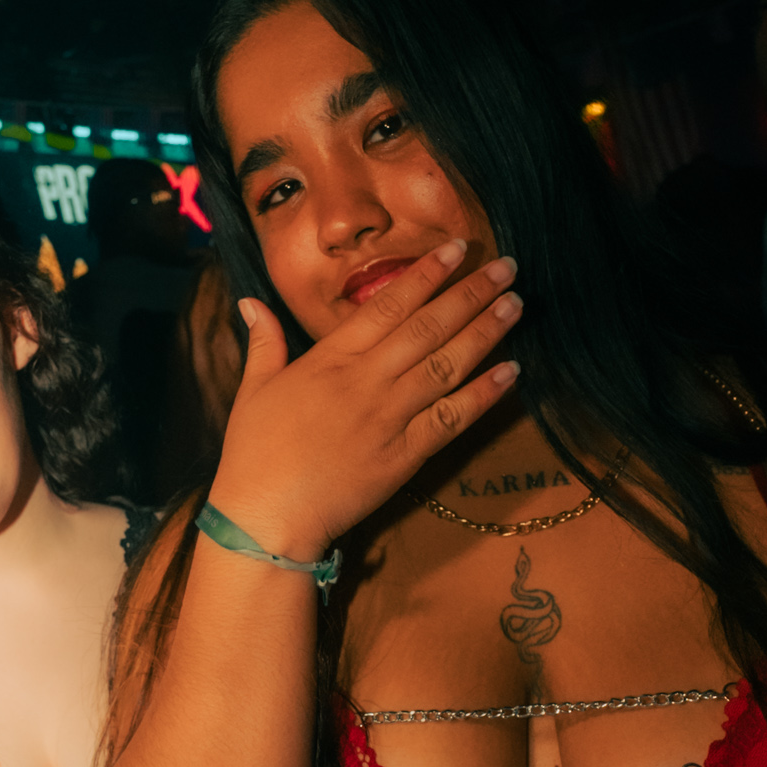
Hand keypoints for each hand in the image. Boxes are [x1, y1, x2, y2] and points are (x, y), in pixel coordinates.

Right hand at [209, 240, 520, 558]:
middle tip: (506, 268)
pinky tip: (511, 371)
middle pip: (428, 328)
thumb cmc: (254, 455)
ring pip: (446, 366)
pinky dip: (483, 395)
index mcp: (330, 360)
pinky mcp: (404, 457)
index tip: (456, 249)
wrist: (268, 518)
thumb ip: (264, 342)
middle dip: (470, 294)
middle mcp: (366, 382)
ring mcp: (389, 419)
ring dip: (485, 333)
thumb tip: (251, 302)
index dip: (426, 274)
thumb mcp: (253, 390)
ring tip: (516, 305)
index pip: (387, 306)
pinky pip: (452, 419)